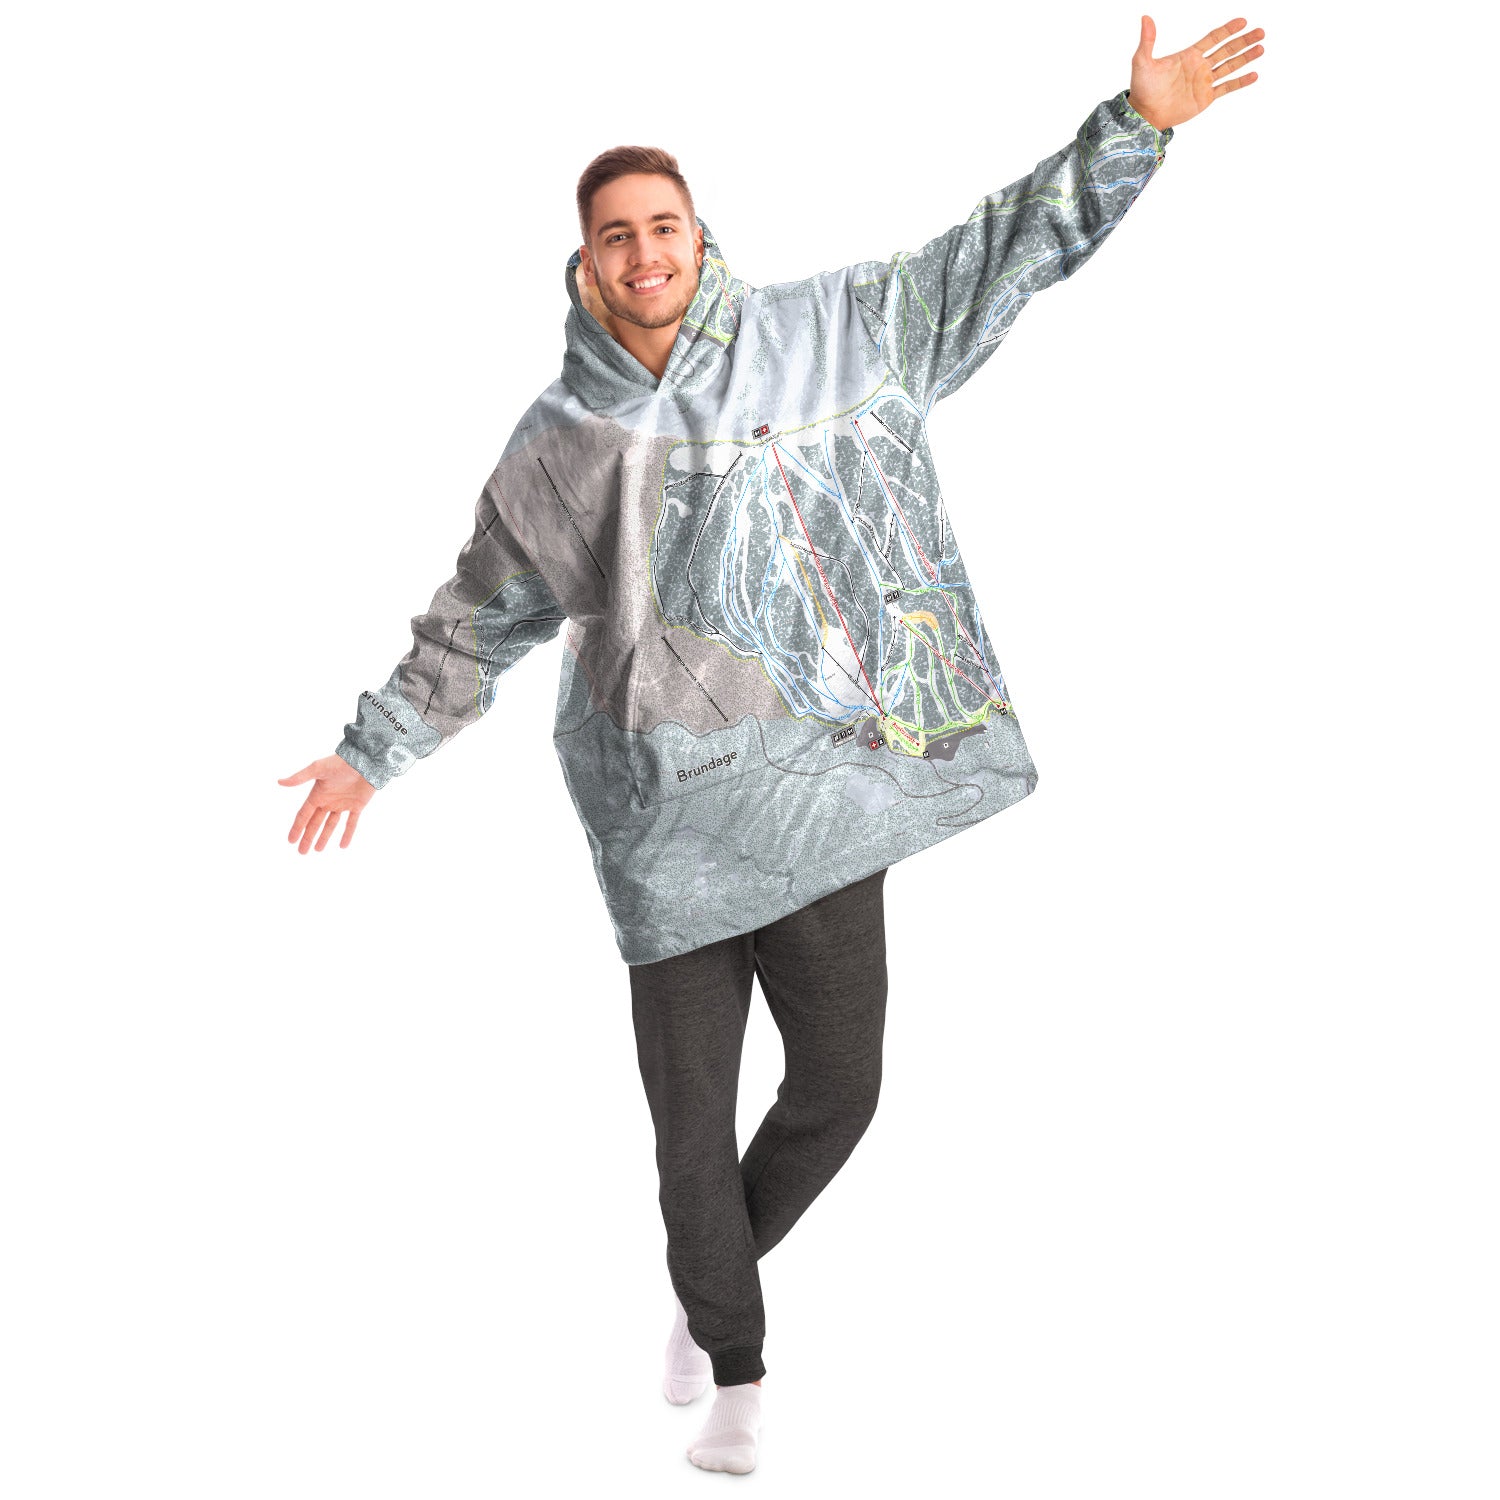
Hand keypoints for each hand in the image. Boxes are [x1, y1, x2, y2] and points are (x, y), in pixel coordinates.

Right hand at [278, 755, 375, 852]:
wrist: (366, 760)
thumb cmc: (341, 762)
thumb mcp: (318, 768)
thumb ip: (300, 777)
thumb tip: (279, 782)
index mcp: (318, 794)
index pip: (304, 815)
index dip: (297, 828)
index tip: (291, 841)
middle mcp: (328, 800)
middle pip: (315, 823)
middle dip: (308, 837)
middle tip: (301, 852)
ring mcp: (343, 803)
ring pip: (331, 825)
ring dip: (324, 837)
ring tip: (317, 850)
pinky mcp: (358, 805)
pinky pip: (351, 823)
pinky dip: (347, 834)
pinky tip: (343, 846)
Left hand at [1128, 15, 1264, 131]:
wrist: (1145, 114)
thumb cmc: (1142, 89)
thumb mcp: (1142, 62)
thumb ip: (1147, 40)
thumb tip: (1145, 17)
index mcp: (1189, 55)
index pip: (1213, 38)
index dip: (1228, 29)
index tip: (1243, 21)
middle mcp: (1199, 66)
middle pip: (1227, 50)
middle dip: (1243, 41)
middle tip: (1261, 32)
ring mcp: (1204, 82)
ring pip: (1230, 66)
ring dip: (1246, 57)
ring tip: (1261, 48)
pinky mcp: (1205, 98)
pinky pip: (1226, 88)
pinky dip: (1240, 82)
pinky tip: (1254, 75)